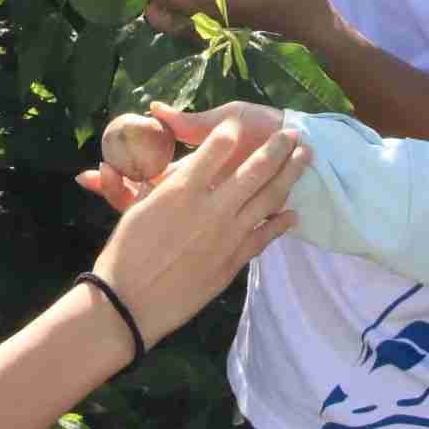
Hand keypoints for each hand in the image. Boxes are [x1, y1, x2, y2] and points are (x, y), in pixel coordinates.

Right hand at [89, 112, 306, 345]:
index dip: (233, 131)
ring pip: (268, 198)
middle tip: (294, 134)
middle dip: (277, 147)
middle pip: (254, 169)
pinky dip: (281, 223)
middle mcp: (211, 208)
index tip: (244, 124)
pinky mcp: (233, 261)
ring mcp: (227, 235)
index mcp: (182, 189)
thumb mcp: (135, 208)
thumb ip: (155, 183)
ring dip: (290, 175)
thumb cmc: (124, 254)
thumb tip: (169, 169)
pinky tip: (293, 214)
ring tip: (305, 159)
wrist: (130, 304)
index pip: (217, 147)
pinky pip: (264, 236)